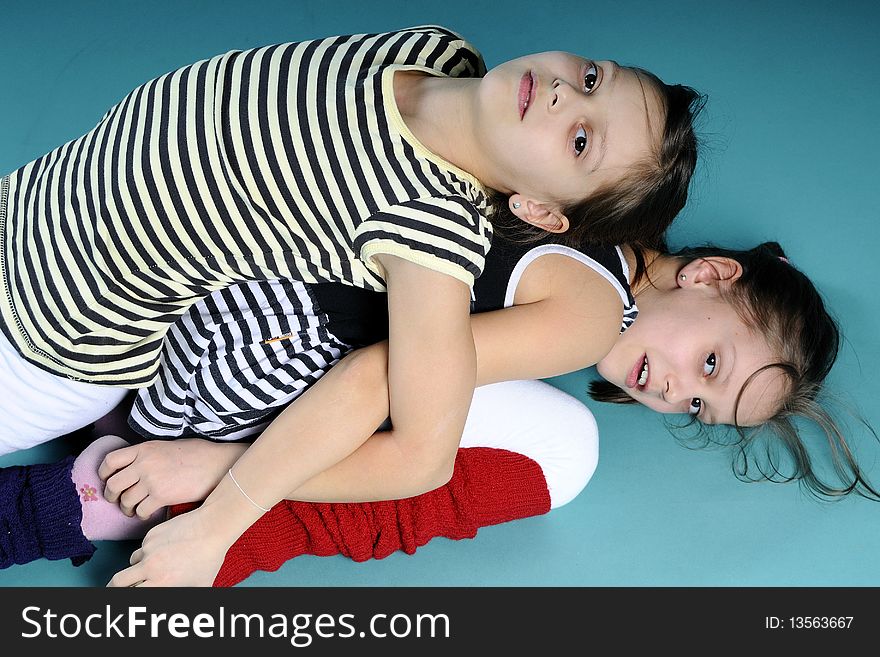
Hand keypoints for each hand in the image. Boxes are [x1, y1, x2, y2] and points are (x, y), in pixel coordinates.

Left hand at [98, 438, 244, 517]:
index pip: (110, 461)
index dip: (103, 473)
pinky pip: (141, 510)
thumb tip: (133, 467)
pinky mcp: (162, 496)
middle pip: (113, 485)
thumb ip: (147, 455)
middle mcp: (144, 463)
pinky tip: (148, 513)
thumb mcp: (167, 446)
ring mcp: (152, 480)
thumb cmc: (197, 454)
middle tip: (117, 500)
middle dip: (111, 496)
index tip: (107, 480)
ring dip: (127, 508)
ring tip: (134, 509)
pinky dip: (142, 515)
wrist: (217, 464)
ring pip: (125, 501)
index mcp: (144, 449)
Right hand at [107, 505, 229, 586]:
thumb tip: (183, 612)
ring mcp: (149, 548)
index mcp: (161, 582)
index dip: (125, 598)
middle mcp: (150, 566)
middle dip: (114, 587)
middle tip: (117, 589)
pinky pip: (143, 546)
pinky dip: (149, 550)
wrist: (213, 527)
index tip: (124, 598)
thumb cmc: (209, 558)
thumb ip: (186, 596)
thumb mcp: (200, 585)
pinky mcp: (151, 533)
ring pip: (131, 561)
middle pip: (117, 582)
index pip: (130, 595)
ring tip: (157, 564)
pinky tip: (167, 548)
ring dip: (137, 566)